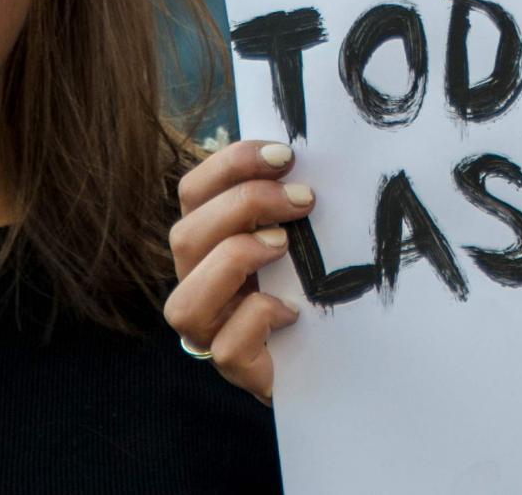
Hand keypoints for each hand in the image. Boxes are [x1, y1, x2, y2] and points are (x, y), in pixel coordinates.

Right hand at [163, 139, 315, 401]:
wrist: (337, 349)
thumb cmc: (316, 278)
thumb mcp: (303, 230)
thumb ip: (292, 197)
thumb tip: (311, 154)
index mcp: (210, 240)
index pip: (194, 192)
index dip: (232, 164)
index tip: (285, 154)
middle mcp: (199, 284)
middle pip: (185, 237)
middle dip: (244, 204)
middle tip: (304, 198)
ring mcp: (211, 330)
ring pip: (184, 302)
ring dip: (236, 260)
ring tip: (284, 246)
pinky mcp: (235, 367)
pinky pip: (225, 347)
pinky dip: (257, 319)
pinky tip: (293, 309)